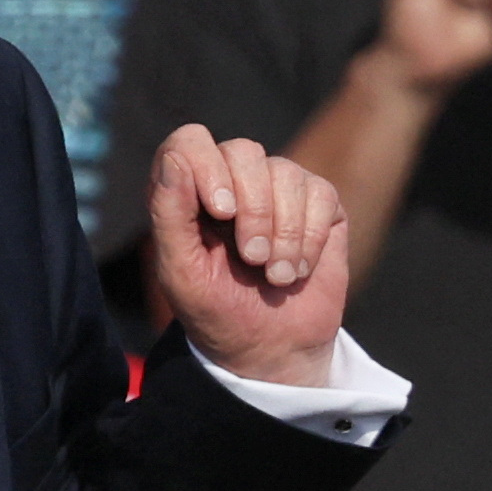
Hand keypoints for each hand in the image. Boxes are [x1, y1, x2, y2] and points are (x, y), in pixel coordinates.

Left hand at [148, 126, 351, 388]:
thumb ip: (169, 213)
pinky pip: (321, 193)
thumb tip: (174, 157)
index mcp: (189, 190)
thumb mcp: (181, 273)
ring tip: (276, 274)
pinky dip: (310, 238)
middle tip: (252, 259)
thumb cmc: (217, 311)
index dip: (208, 167)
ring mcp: (279, 189)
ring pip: (286, 172)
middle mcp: (233, 180)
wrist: (272, 350)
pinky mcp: (319, 204)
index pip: (190, 140)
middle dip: (254, 210)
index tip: (222, 212)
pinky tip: (299, 268)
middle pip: (244, 151)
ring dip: (284, 233)